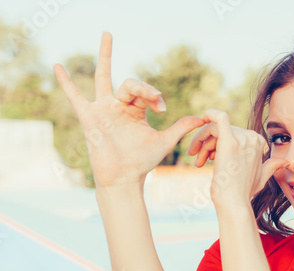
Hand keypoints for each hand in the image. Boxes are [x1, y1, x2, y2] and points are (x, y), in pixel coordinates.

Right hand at [53, 32, 204, 187]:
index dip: (154, 95)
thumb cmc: (142, 162)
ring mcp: (103, 110)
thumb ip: (180, 127)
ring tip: (108, 34)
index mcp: (136, 111)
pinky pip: (75, 97)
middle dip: (143, 87)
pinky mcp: (89, 117)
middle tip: (154, 97)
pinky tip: (57, 66)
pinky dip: (66, 83)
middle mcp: (119, 106)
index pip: (145, 92)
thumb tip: (202, 118)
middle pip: (129, 83)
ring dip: (106, 56)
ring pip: (103, 78)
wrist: (124, 178)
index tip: (163, 107)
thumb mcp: (164, 142)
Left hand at [187, 109, 288, 208]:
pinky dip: (211, 113)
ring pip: (214, 129)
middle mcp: (252, 138)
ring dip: (202, 142)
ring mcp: (242, 140)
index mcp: (258, 142)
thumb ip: (271, 166)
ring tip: (197, 160)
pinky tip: (203, 116)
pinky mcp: (229, 142)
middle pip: (221, 131)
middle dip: (207, 144)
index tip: (211, 159)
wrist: (235, 203)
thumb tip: (284, 161)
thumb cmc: (245, 193)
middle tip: (199, 161)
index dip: (218, 144)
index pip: (233, 133)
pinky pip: (220, 118)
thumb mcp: (262, 177)